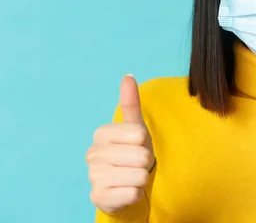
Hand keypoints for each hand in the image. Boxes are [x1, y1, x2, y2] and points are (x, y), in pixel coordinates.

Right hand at [86, 75, 154, 212]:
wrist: (124, 184)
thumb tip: (128, 76)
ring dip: (142, 178)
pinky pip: (133, 193)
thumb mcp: (135, 127)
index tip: (137, 146)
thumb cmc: (132, 152)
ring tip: (132, 176)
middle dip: (145, 162)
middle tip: (136, 164)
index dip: (145, 142)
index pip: (139, 134)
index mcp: (101, 133)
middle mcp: (92, 154)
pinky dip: (136, 193)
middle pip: (141, 156)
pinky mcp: (99, 197)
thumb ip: (131, 103)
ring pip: (139, 175)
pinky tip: (127, 190)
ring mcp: (93, 177)